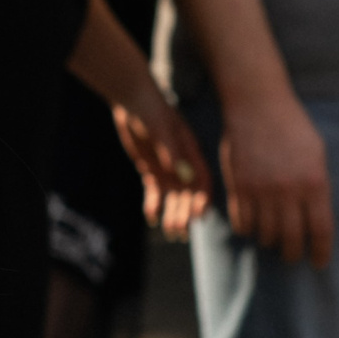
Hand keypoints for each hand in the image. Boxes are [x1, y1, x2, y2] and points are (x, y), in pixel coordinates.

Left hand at [111, 90, 214, 238]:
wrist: (135, 103)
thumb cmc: (153, 113)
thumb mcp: (162, 131)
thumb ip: (171, 152)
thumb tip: (182, 174)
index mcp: (192, 154)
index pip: (203, 181)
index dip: (203, 200)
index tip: (199, 217)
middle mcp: (183, 165)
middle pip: (188, 195)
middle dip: (185, 215)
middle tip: (179, 233)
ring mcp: (168, 169)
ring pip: (173, 198)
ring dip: (172, 215)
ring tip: (170, 233)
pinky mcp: (152, 170)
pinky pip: (155, 193)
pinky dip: (154, 206)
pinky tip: (152, 219)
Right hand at [218, 92, 332, 265]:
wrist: (258, 105)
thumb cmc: (292, 126)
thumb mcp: (317, 154)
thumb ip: (316, 185)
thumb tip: (314, 215)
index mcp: (315, 183)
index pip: (321, 230)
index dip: (321, 252)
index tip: (319, 263)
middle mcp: (289, 191)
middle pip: (291, 239)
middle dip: (293, 253)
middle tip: (292, 255)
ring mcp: (261, 191)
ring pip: (265, 234)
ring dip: (269, 240)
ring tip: (272, 238)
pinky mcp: (239, 188)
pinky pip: (243, 223)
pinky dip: (248, 229)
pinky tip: (253, 226)